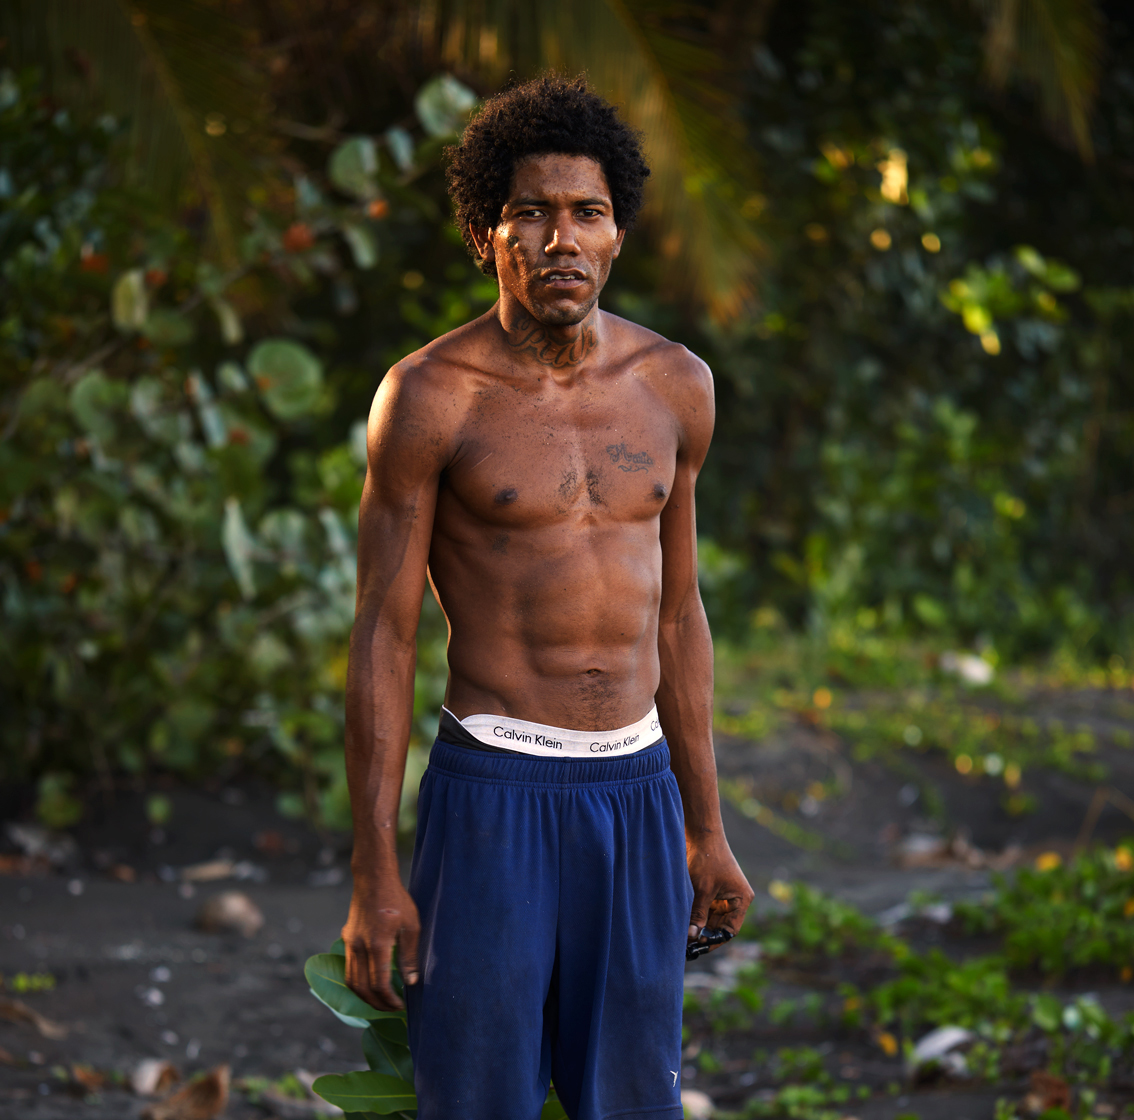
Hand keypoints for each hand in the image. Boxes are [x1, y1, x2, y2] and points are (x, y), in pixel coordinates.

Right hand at [342, 878, 420, 1011]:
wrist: (373, 878)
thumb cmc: (396, 900)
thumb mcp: (411, 925)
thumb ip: (410, 955)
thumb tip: (411, 982)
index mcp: (377, 944)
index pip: (379, 984)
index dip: (389, 1000)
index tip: (401, 1005)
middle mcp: (359, 946)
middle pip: (362, 988)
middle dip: (377, 1004)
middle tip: (391, 1008)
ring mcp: (350, 943)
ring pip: (351, 981)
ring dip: (365, 996)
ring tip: (381, 1001)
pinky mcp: (346, 938)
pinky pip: (349, 968)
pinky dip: (358, 982)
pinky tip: (370, 983)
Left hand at [687, 838, 753, 952]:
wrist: (701, 834)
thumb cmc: (707, 859)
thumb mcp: (703, 889)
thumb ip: (698, 913)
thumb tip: (693, 936)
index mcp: (741, 899)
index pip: (730, 929)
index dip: (715, 940)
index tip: (700, 949)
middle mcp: (735, 899)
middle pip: (720, 925)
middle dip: (705, 934)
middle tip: (687, 945)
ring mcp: (723, 894)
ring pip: (711, 917)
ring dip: (699, 925)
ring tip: (684, 935)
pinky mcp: (712, 889)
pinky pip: (705, 907)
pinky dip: (696, 914)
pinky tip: (684, 921)